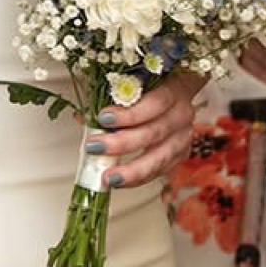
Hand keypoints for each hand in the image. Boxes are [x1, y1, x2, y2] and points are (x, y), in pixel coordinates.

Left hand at [90, 72, 200, 187]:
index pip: (155, 103)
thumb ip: (108, 97)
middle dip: (122, 143)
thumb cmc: (146, 89)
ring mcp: (183, 137)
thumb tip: (82, 117)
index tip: (103, 118)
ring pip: (160, 158)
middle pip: (155, 132)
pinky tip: (122, 181)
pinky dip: (140, 178)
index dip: (130, 113)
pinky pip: (161, 171)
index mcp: (172, 90)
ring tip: (109, 178)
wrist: (171, 99)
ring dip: (133, 170)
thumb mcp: (128, 85)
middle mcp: (181, 114)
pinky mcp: (180, 155)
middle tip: (96, 148)